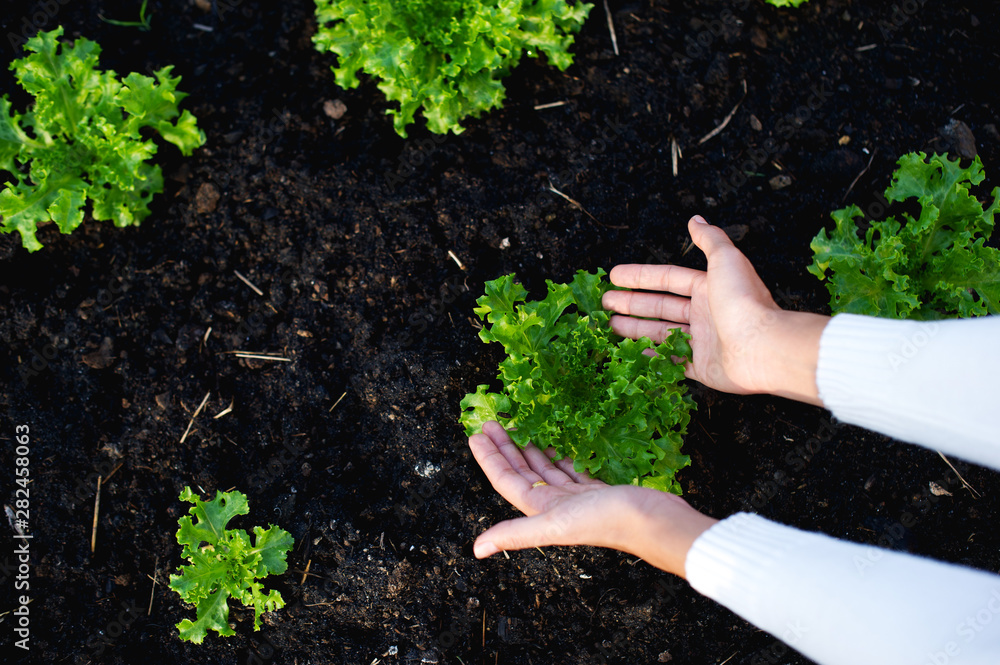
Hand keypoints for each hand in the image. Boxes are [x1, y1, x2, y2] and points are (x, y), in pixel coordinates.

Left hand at [468, 421, 716, 578]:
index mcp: (541, 510)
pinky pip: (571, 468)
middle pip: (522, 472)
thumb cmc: (605, 521)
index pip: (506, 480)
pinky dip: (560, 455)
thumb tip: (476, 550)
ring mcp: (576, 497)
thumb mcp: (553, 525)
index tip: (475, 434)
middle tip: (492, 423)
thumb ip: (514, 534)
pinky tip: (555, 442)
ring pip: (546, 468)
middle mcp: (554, 504)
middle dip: (505, 448)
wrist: (654, 522)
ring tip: (518, 426)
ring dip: (530, 449)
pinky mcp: (597, 489)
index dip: (489, 459)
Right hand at [602, 215, 828, 404]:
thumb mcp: (726, 260)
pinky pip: (672, 362)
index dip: (640, 276)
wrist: (762, 347)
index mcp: (709, 288)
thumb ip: (709, 240)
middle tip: (605, 302)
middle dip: (632, 303)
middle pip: (661, 306)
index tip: (615, 276)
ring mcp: (703, 341)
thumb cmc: (744, 301)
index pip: (668, 279)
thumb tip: (696, 220)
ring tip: (610, 325)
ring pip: (661, 333)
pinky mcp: (703, 367)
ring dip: (635, 328)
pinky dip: (652, 357)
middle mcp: (705, 313)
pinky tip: (632, 352)